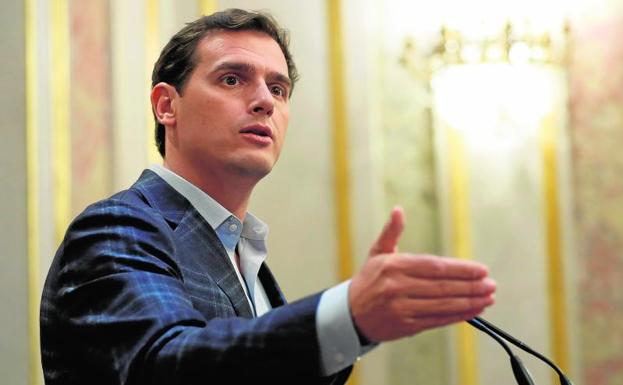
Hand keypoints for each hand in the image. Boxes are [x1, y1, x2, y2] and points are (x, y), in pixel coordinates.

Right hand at [349, 206, 495, 341]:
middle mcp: (397, 287)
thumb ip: (391, 232)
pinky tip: (474, 311)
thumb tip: (398, 210)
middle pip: (442, 287)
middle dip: (470, 286)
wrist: (350, 315)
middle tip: (491, 284)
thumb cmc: (369, 280)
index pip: (434, 267)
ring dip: (469, 302)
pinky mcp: (406, 326)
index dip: (460, 269)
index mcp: (393, 266)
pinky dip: (458, 316)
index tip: (481, 269)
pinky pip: (438, 320)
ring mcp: (402, 308)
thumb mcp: (377, 253)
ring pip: (443, 305)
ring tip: (488, 297)